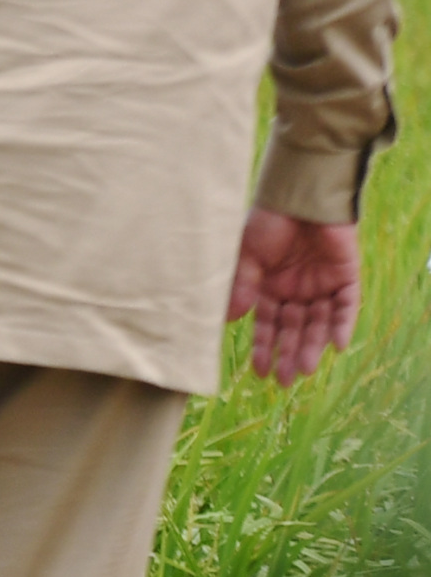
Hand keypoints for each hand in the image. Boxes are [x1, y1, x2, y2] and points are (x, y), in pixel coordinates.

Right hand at [229, 207, 360, 385]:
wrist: (298, 196)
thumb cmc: (266, 221)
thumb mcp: (245, 257)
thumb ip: (242, 287)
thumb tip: (230, 320)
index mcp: (269, 286)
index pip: (268, 324)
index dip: (264, 346)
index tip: (259, 371)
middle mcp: (296, 290)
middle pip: (295, 329)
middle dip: (289, 353)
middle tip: (284, 380)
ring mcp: (321, 284)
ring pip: (319, 323)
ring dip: (313, 346)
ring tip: (305, 369)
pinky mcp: (345, 276)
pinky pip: (346, 306)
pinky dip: (342, 324)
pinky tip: (336, 345)